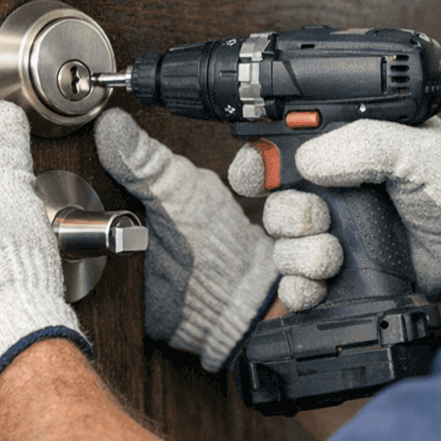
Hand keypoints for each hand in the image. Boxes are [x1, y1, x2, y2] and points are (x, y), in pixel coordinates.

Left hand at [94, 109, 339, 370]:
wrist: (203, 318)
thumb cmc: (187, 257)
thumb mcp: (166, 198)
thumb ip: (143, 159)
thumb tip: (110, 122)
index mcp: (270, 189)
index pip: (304, 163)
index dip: (282, 176)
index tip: (252, 186)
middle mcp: (297, 222)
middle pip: (326, 206)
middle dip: (295, 220)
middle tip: (271, 231)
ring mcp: (308, 259)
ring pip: (330, 247)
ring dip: (298, 259)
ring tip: (274, 266)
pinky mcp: (315, 294)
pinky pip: (327, 286)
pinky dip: (302, 290)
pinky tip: (282, 290)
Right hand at [231, 118, 440, 305]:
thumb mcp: (415, 149)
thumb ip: (361, 144)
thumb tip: (306, 161)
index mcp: (346, 150)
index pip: (282, 149)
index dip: (259, 162)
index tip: (255, 176)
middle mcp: (335, 192)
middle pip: (273, 202)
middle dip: (287, 214)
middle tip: (319, 220)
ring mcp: (338, 236)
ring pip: (280, 246)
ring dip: (297, 254)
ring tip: (334, 255)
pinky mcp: (343, 277)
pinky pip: (295, 286)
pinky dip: (298, 288)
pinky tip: (322, 284)